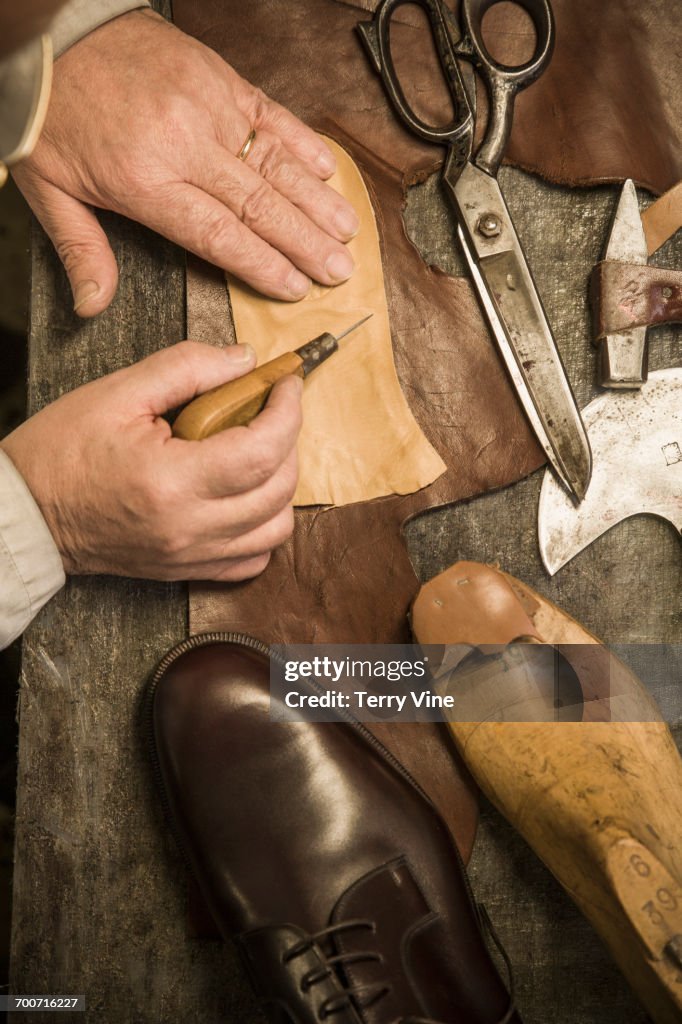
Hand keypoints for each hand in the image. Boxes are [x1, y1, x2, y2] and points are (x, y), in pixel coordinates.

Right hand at [0, 342, 301, 580]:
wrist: (29, 514)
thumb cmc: (62, 451)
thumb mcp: (119, 392)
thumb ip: (187, 368)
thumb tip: (245, 360)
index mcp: (171, 480)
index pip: (262, 449)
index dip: (287, 411)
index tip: (286, 384)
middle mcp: (189, 526)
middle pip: (279, 488)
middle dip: (288, 440)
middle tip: (269, 409)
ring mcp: (192, 555)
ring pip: (277, 529)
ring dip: (281, 485)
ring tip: (258, 452)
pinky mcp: (189, 570)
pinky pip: (254, 560)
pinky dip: (264, 526)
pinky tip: (246, 495)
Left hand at [13, 8, 358, 315]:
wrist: (55, 29)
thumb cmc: (55, 112)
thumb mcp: (49, 189)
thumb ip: (80, 249)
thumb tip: (92, 304)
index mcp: (144, 180)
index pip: (217, 233)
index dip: (262, 264)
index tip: (296, 287)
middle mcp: (185, 145)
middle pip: (259, 204)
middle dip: (306, 242)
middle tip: (340, 270)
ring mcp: (209, 107)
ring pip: (276, 162)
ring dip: (317, 200)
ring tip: (348, 231)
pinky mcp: (221, 78)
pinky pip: (272, 115)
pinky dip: (304, 144)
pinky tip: (329, 171)